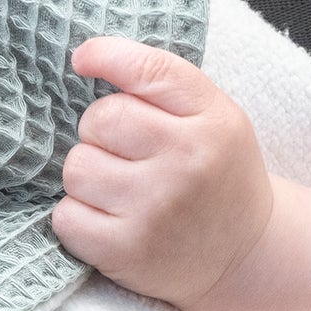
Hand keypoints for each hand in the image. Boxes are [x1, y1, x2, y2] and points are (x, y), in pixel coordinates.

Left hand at [52, 36, 273, 310]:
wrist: (245, 254)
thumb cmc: (215, 173)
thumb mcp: (214, 117)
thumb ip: (162, 82)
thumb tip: (84, 55)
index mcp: (213, 122)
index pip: (147, 71)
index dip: (106, 56)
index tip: (83, 60)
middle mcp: (187, 164)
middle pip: (99, 120)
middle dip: (100, 133)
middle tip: (128, 154)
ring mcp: (156, 211)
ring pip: (76, 168)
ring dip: (87, 177)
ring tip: (121, 191)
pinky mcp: (126, 252)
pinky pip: (65, 216)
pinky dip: (77, 218)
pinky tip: (110, 221)